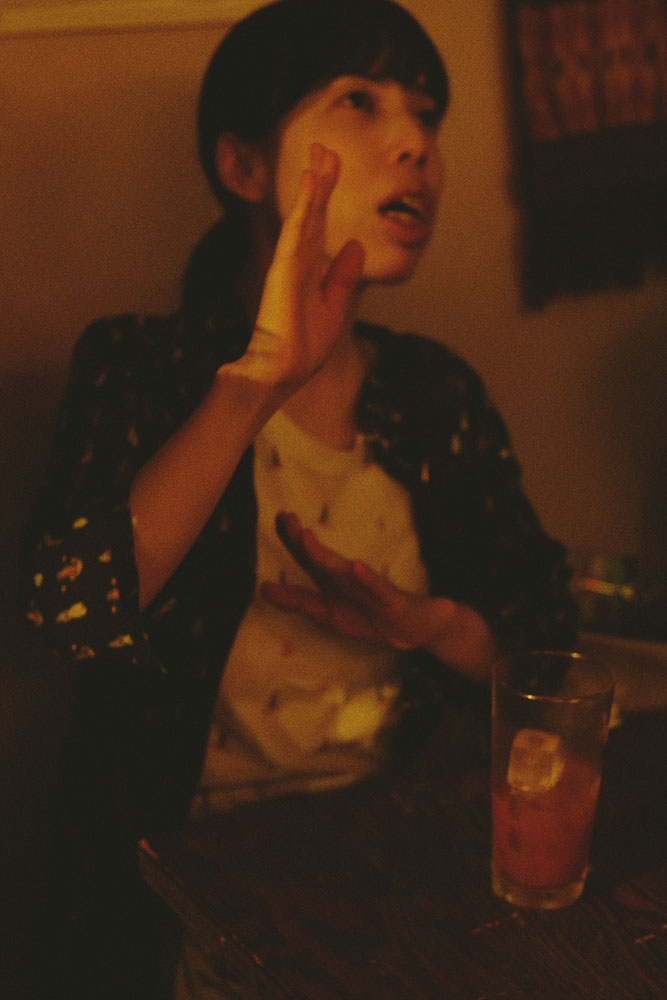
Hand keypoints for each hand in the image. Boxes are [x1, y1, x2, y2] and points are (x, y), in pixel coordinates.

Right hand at [231, 144, 364, 389]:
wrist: (282, 372)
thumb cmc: (304, 347)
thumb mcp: (335, 307)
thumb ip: (343, 276)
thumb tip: (356, 245)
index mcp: (309, 270)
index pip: (319, 225)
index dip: (325, 197)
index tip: (331, 168)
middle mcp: (298, 261)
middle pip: (312, 212)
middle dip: (320, 180)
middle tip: (324, 147)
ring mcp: (289, 262)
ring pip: (305, 214)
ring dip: (314, 183)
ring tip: (321, 152)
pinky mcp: (284, 268)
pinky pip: (297, 229)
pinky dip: (305, 204)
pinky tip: (311, 181)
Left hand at [261, 513, 495, 680]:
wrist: (414, 630)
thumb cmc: (367, 617)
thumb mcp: (326, 614)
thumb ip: (296, 601)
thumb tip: (261, 588)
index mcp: (332, 581)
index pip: (308, 558)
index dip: (291, 539)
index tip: (279, 516)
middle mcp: (348, 579)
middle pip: (321, 558)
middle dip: (302, 541)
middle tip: (286, 518)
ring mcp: (369, 587)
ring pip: (344, 572)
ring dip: (325, 556)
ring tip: (306, 539)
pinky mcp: (390, 600)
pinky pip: (378, 589)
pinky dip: (367, 579)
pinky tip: (357, 568)